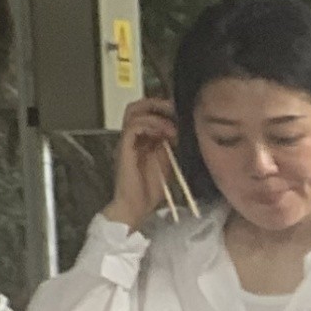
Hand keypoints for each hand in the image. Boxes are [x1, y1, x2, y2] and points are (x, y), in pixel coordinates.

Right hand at [108, 98, 184, 232]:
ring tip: (172, 127)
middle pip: (137, 107)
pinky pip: (133, 127)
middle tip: (174, 109)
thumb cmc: (151, 189)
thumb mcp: (169, 162)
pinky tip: (164, 133)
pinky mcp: (124, 148)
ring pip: (133, 113)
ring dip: (156, 115)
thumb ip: (173, 146)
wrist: (137, 206)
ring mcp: (127, 141)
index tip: (181, 110)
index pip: (147, 112)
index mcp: (143, 138)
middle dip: (156, 103)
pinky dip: (149, 125)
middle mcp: (133, 137)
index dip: (163, 107)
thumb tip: (185, 131)